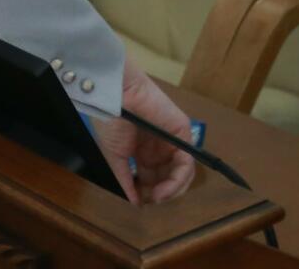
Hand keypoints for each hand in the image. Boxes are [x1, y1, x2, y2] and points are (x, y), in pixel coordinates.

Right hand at [90, 59, 197, 204]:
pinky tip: (164, 188)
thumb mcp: (115, 156)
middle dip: (161, 193)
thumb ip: (125, 180)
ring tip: (159, 196)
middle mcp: (159, 148)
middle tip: (151, 199)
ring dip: (172, 190)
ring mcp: (173, 141)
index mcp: (142, 151)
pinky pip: (187, 163)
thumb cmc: (112, 121)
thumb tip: (134, 203)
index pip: (152, 178)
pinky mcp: (183, 135)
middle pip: (169, 178)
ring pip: (182, 174)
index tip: (139, 201)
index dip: (148, 192)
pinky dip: (178, 180)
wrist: (118, 94)